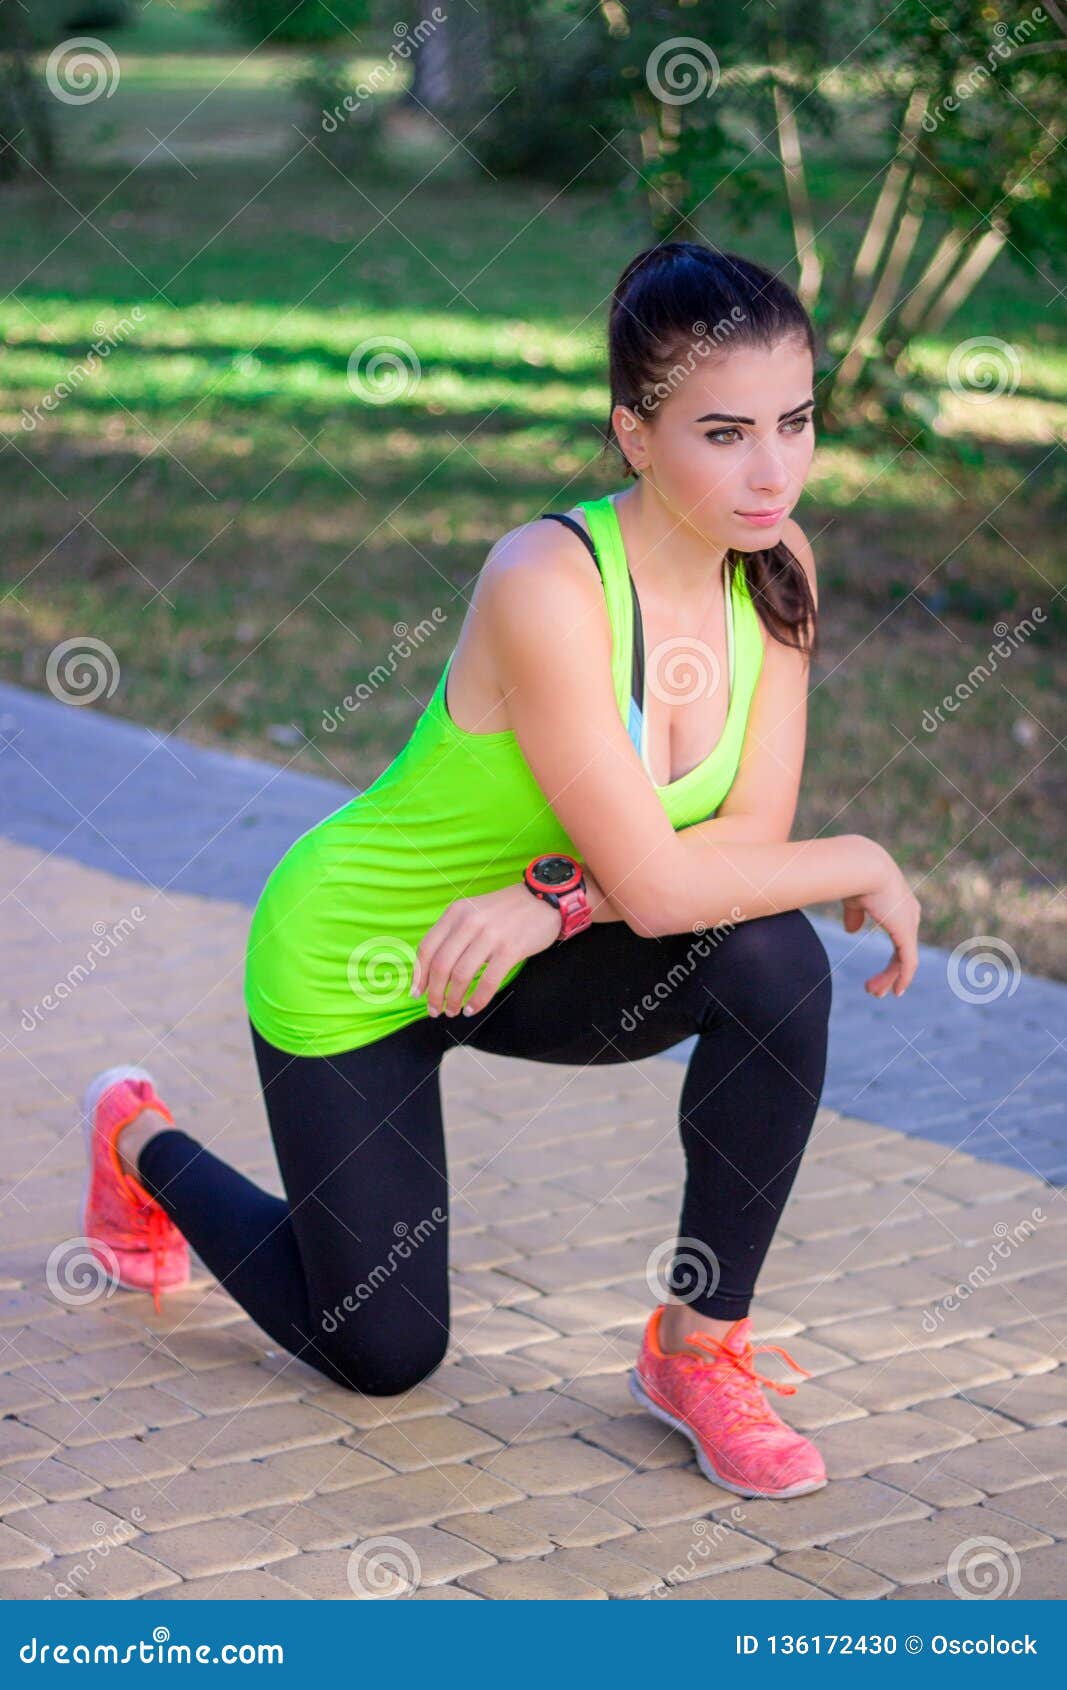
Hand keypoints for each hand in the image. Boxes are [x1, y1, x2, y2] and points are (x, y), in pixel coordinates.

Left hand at [411, 884, 562, 1017]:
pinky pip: (488, 982)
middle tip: (435, 1010)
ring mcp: (490, 936)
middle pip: (441, 966)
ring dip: (453, 999)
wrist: (543, 898)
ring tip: (453, 1011)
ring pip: (461, 976)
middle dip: (434, 994)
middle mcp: (469, 922)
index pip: (427, 948)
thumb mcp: (473, 912)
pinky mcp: (510, 949)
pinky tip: (473, 1009)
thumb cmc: (506, 910)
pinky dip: (477, 1000)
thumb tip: (433, 970)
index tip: (417, 994)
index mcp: (456, 913)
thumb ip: (454, 934)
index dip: (419, 975)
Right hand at [841, 849, 920, 998]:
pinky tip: (896, 991)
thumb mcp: (854, 900)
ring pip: (904, 960)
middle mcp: (910, 915)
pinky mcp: (906, 934)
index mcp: (900, 904)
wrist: (863, 867)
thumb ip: (855, 915)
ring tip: (873, 992)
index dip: (892, 955)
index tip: (881, 972)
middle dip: (890, 971)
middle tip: (875, 989)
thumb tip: (852, 931)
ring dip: (890, 978)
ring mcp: (910, 924)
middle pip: (903, 950)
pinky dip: (903, 978)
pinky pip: (908, 962)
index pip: (900, 936)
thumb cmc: (855, 878)